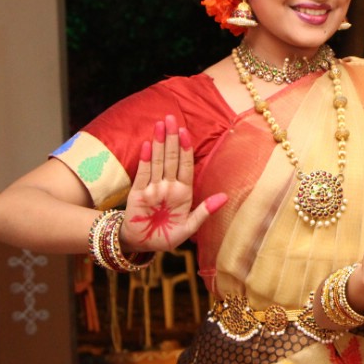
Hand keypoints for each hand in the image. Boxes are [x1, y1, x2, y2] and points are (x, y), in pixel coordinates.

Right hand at [121, 114, 226, 251]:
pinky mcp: (138, 193)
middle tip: (171, 118)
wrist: (141, 245)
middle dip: (172, 138)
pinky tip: (147, 145)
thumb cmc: (166, 237)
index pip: (186, 166)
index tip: (185, 132)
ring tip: (160, 125)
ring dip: (158, 143)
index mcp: (183, 192)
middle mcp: (168, 186)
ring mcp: (153, 188)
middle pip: (171, 158)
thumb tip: (225, 198)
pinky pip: (142, 174)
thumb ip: (204, 212)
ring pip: (157, 162)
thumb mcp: (188, 228)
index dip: (186, 149)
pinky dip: (144, 160)